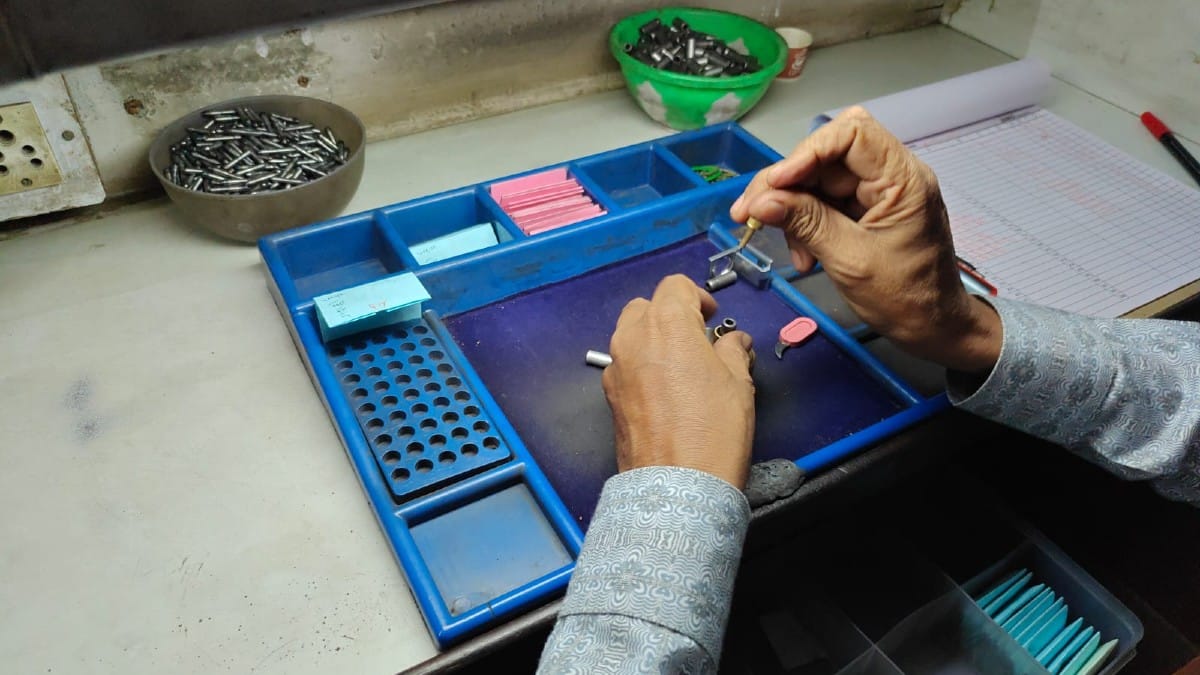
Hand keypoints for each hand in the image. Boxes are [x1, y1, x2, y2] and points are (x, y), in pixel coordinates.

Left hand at [603, 275, 755, 488]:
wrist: (677, 486)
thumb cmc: (711, 433)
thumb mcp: (738, 384)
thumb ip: (733, 352)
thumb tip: (734, 343)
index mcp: (666, 325)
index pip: (675, 286)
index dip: (697, 297)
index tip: (711, 317)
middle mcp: (633, 339)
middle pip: (647, 307)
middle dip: (671, 316)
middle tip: (698, 339)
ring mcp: (616, 368)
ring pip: (631, 335)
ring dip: (654, 340)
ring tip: (683, 367)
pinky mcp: (610, 395)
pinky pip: (625, 365)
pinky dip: (643, 366)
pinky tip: (667, 391)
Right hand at [730, 106, 1000, 372]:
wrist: (933, 328)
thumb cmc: (906, 299)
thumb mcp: (850, 261)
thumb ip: (806, 224)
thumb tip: (760, 202)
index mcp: (902, 179)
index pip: (852, 132)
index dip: (807, 151)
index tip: (774, 185)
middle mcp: (891, 175)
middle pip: (826, 154)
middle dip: (786, 183)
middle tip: (749, 213)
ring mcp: (877, 192)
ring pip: (818, 179)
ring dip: (792, 208)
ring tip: (786, 246)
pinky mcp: (866, 209)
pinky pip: (824, 202)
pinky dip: (805, 224)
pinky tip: (803, 254)